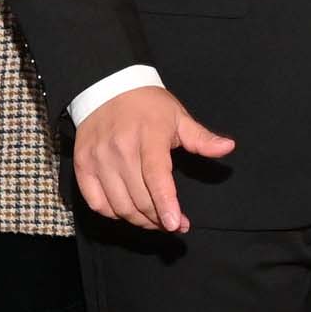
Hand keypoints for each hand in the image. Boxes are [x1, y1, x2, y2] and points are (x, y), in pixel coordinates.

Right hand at [72, 83, 233, 232]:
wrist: (107, 87)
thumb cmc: (148, 105)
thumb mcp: (178, 117)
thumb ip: (201, 138)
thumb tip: (228, 147)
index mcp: (148, 135)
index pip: (156, 176)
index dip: (166, 203)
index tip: (176, 224)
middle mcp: (120, 148)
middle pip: (139, 197)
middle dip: (159, 218)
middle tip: (174, 223)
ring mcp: (98, 158)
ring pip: (119, 205)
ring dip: (139, 220)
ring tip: (155, 220)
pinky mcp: (82, 165)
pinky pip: (97, 202)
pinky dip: (114, 213)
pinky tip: (129, 210)